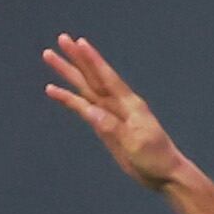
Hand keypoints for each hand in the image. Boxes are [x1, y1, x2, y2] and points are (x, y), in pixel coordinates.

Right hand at [41, 32, 188, 189]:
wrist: (163, 174)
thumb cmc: (156, 158)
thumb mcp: (135, 144)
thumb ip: (112, 127)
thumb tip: (89, 111)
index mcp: (130, 105)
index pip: (107, 78)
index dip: (93, 60)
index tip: (79, 42)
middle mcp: (118, 104)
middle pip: (92, 77)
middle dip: (77, 58)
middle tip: (61, 39)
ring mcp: (110, 113)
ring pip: (84, 89)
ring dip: (68, 73)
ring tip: (50, 57)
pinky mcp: (103, 125)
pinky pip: (82, 108)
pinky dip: (68, 98)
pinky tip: (53, 90)